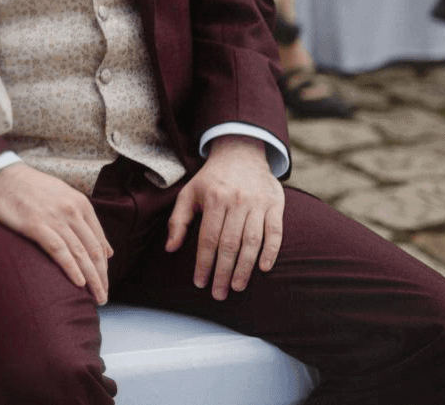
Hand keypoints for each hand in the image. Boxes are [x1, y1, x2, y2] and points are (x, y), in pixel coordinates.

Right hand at [0, 161, 113, 303]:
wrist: (4, 177)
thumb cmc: (33, 190)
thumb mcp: (65, 198)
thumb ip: (86, 222)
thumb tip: (108, 251)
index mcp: (81, 204)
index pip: (99, 241)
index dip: (104, 266)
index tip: (104, 282)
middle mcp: (72, 210)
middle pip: (93, 250)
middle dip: (101, 277)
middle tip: (103, 298)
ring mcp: (55, 218)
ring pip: (80, 253)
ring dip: (91, 279)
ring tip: (97, 297)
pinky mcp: (36, 225)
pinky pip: (59, 250)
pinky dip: (72, 268)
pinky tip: (79, 284)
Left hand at [166, 135, 283, 299]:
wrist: (240, 151)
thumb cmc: (211, 179)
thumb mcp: (189, 192)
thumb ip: (178, 220)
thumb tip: (170, 248)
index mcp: (214, 198)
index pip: (208, 238)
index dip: (204, 263)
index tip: (200, 283)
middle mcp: (237, 200)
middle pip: (230, 243)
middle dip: (223, 272)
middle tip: (219, 294)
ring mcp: (258, 202)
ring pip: (252, 240)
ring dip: (245, 267)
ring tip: (237, 286)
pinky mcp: (275, 203)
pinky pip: (275, 231)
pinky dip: (271, 251)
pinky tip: (263, 268)